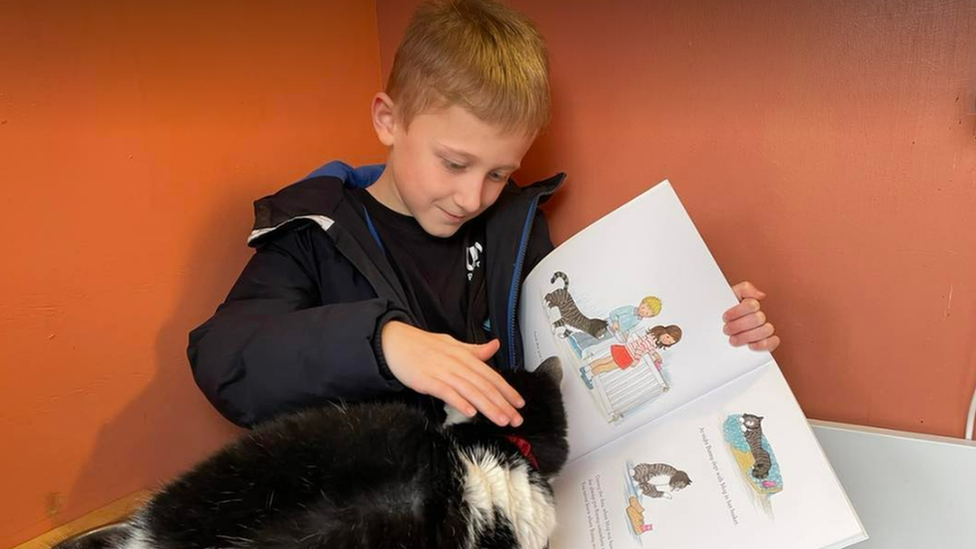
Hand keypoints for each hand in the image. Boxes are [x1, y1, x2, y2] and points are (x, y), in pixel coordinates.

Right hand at [380, 321, 523, 426]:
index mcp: (465, 356)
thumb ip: (475, 350)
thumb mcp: (453, 344)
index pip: (491, 375)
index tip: (519, 403)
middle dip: (502, 403)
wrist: (395, 342)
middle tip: (515, 418)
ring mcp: (443, 372)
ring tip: (500, 419)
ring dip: (488, 406)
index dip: (507, 390)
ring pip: (471, 390)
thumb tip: (494, 346)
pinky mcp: (428, 380)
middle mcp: (457, 363)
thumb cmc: (423, 345)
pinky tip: (470, 412)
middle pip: (485, 385)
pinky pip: (447, 392)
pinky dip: (460, 402)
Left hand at [722, 281, 779, 351]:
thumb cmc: (722, 311)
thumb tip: (760, 295)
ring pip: (766, 329)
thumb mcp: (728, 296)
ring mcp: (764, 329)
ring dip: (748, 336)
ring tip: (733, 339)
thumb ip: (744, 289)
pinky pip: (774, 342)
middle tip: (726, 330)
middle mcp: (759, 317)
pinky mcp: (766, 342)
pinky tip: (750, 345)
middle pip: (758, 319)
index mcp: (751, 305)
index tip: (725, 318)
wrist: (711, 326)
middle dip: (740, 325)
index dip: (738, 311)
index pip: (752, 305)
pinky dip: (763, 344)